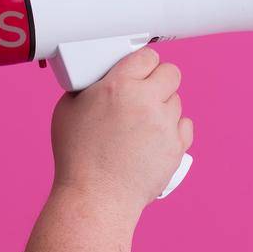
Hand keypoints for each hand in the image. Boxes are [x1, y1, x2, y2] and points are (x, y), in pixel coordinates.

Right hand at [50, 46, 193, 212]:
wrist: (96, 196)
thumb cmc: (77, 157)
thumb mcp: (67, 110)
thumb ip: (87, 87)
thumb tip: (99, 79)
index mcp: (118, 86)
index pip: (147, 56)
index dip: (142, 63)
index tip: (138, 70)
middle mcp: (146, 101)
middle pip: (170, 73)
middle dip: (158, 80)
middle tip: (144, 93)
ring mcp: (165, 124)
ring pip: (176, 100)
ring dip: (163, 106)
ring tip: (142, 123)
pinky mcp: (177, 146)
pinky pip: (185, 125)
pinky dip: (173, 129)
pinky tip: (156, 137)